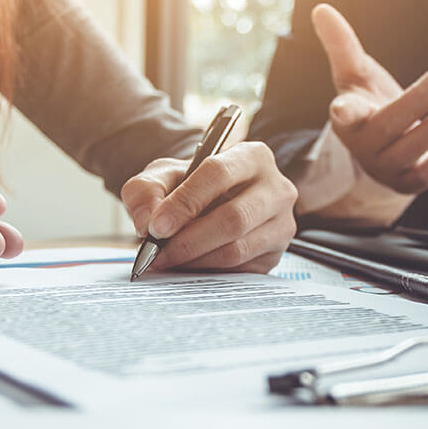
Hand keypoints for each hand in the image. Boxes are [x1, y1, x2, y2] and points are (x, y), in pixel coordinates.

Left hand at [120, 142, 297, 272]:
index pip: (218, 174)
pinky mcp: (276, 254)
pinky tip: (188, 267)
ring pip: (237, 249)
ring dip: (195, 260)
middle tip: (157, 253)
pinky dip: (208, 272)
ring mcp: (281, 224)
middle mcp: (276, 188)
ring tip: (167, 261)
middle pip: (233, 218)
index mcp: (252, 156)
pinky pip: (240, 270)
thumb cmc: (191, 186)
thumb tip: (147, 222)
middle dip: (188, 240)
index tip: (157, 227)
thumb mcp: (163, 176)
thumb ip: (146, 190)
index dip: (185, 202)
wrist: (212, 205)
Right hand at [312, 4, 427, 193]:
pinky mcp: (407, 182)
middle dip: (418, 101)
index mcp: (348, 118)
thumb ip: (341, 44)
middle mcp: (364, 146)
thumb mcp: (354, 74)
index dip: (344, 112)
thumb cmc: (367, 104)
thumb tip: (321, 8)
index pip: (344, 115)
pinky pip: (427, 175)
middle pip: (389, 127)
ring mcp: (385, 167)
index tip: (340, 108)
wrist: (379, 149)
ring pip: (410, 152)